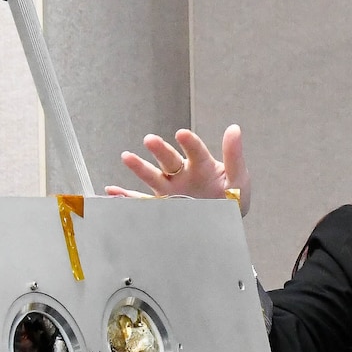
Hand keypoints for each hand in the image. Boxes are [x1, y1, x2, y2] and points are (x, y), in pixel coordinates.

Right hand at [108, 125, 249, 215]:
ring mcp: (171, 189)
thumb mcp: (238, 178)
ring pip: (153, 176)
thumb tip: (234, 128)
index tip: (182, 134)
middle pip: (169, 159)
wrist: (226, 223)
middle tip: (151, 140)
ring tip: (127, 157)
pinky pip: (143, 201)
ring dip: (140, 167)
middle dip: (160, 150)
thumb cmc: (232, 197)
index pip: (195, 150)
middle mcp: (182, 174)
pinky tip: (113, 192)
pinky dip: (127, 197)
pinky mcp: (164, 205)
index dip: (189, 142)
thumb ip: (234, 155)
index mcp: (201, 165)